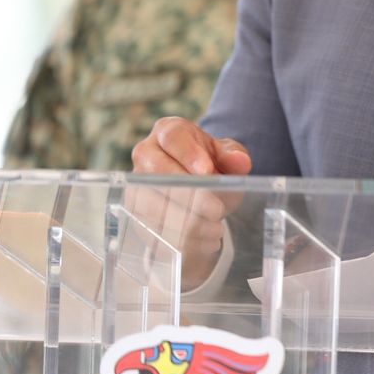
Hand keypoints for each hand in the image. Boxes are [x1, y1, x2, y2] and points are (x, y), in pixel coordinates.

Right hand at [128, 117, 252, 288]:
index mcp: (169, 131)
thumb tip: (239, 161)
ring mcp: (136, 183)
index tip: (207, 172)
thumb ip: (234, 156)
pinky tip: (203, 243)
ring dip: (183, 220)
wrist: (198, 185)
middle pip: (155, 171)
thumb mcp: (228, 156)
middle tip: (216, 210)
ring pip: (149, 202)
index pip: (173, 137)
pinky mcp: (134, 211)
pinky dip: (177, 239)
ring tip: (214, 230)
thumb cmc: (212, 164)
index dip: (188, 154)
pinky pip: (148, 227)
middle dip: (187, 193)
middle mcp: (146, 153)